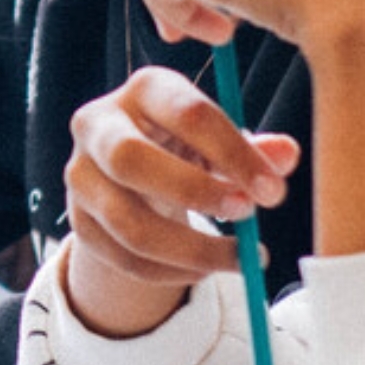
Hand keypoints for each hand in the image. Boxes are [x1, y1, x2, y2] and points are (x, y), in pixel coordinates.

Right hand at [60, 67, 300, 339]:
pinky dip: (174, 273)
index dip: (233, 153)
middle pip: (130, 159)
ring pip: (128, 223)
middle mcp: (97, 126)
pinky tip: (208, 269)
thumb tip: (286, 154)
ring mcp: (79, 175)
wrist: (130, 175)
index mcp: (143, 91)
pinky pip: (125, 259)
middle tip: (248, 215)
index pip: (186, 113)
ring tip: (241, 258)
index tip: (274, 192)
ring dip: (193, 250)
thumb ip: (253, 148)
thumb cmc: (186, 147)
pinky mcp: (79, 221)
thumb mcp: (218, 140)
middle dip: (194, 193)